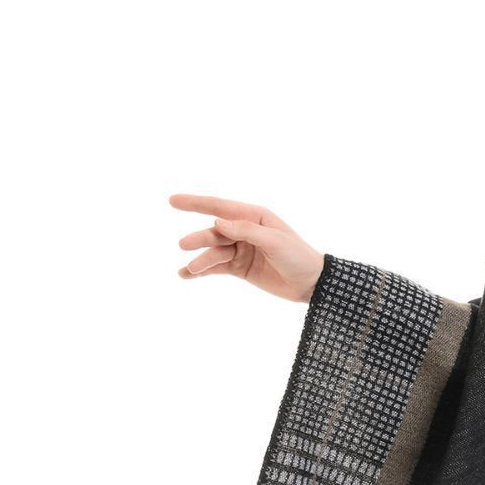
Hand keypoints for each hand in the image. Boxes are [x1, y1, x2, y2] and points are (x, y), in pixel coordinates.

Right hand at [170, 193, 324, 303]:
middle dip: (199, 238)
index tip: (172, 200)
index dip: (196, 203)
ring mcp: (241, 249)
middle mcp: (245, 230)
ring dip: (201, 260)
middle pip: (215, 232)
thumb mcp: (275, 241)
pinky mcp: (240, 268)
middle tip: (183, 245)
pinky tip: (186, 275)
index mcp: (255, 217)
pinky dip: (202, 271)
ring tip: (190, 270)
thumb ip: (247, 230)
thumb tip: (218, 221)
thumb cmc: (298, 256)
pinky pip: (217, 267)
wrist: (312, 284)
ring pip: (214, 251)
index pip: (220, 207)